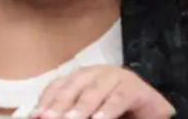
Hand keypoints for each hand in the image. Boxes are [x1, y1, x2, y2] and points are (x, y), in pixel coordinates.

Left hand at [31, 65, 173, 118]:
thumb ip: (71, 112)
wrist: (152, 108)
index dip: (45, 101)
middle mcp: (93, 73)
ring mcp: (114, 77)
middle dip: (58, 105)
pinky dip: (107, 110)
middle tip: (48, 118)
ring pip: (93, 93)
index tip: (35, 116)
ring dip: (81, 108)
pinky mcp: (134, 87)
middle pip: (71, 89)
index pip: (57, 87)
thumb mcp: (89, 112)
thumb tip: (40, 116)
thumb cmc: (116, 113)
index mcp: (79, 78)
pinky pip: (118, 99)